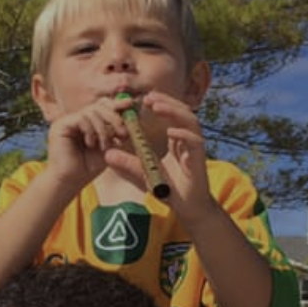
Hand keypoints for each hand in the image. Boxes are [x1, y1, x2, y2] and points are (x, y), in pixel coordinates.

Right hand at [43, 96, 132, 190]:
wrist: (70, 182)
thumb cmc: (88, 167)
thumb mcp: (108, 147)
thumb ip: (116, 132)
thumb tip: (131, 117)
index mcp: (87, 121)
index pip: (103, 105)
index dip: (116, 105)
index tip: (130, 105)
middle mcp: (76, 118)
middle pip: (98, 105)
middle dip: (114, 117)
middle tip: (122, 133)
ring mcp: (67, 120)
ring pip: (91, 111)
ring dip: (103, 129)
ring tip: (104, 145)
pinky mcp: (60, 125)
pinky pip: (81, 119)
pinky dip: (91, 131)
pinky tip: (91, 144)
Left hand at [102, 92, 212, 220]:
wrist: (186, 208)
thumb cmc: (169, 190)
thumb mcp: (143, 174)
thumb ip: (127, 163)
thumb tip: (107, 154)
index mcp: (177, 140)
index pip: (171, 115)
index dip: (160, 104)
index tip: (143, 100)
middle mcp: (187, 140)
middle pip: (182, 112)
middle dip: (167, 101)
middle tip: (148, 97)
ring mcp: (195, 149)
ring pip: (190, 122)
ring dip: (174, 111)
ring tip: (157, 106)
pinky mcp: (200, 159)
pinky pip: (195, 142)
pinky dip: (184, 135)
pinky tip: (171, 132)